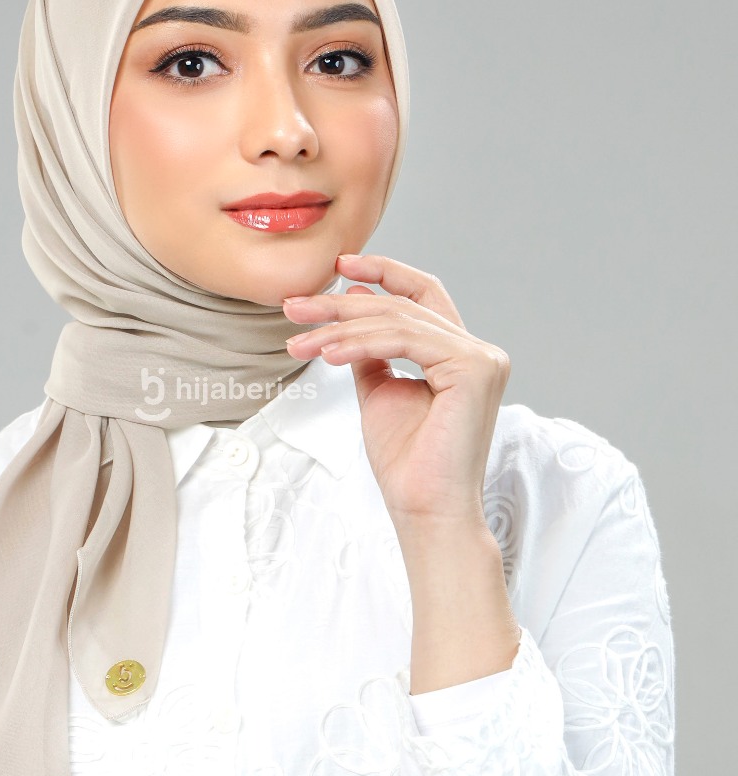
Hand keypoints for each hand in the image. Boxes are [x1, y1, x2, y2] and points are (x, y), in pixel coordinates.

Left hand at [283, 253, 509, 527]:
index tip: (339, 265)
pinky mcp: (475, 369)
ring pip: (398, 321)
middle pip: (401, 305)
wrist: (424, 510)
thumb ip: (371, 349)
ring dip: (340, 327)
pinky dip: (361, 343)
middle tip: (294, 307)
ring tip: (301, 341)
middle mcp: (478, 351)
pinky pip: (405, 340)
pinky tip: (329, 353)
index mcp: (459, 354)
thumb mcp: (379, 390)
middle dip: (341, 303)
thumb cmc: (406, 462)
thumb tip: (350, 306)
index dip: (384, 272)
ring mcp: (481, 358)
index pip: (422, 294)